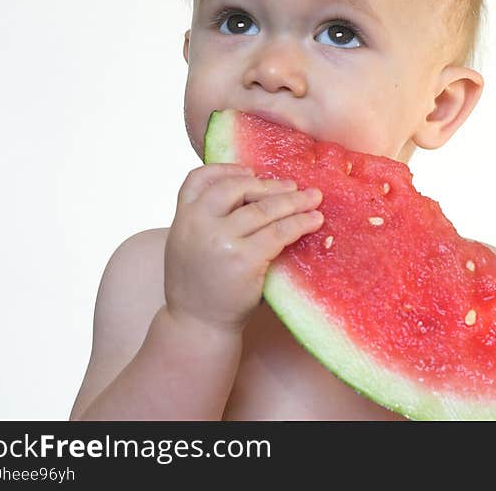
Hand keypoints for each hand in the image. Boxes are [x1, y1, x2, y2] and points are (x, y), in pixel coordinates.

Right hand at [164, 163, 324, 333]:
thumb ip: (206, 221)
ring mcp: (221, 240)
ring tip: (313, 199)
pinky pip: (279, 232)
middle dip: (269, 185)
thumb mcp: (188, 246)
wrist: (197, 326)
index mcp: (182, 218)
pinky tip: (313, 221)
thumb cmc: (199, 286)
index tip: (250, 170)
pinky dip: (300, 223)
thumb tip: (250, 194)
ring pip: (264, 209)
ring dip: (293, 201)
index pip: (198, 179)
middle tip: (293, 187)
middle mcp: (198, 224)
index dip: (226, 169)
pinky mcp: (244, 259)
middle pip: (237, 188)